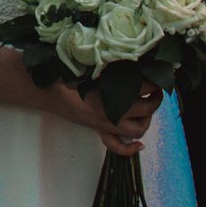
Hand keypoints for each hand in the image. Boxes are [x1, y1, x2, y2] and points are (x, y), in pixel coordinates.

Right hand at [40, 76, 161, 160]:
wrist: (49, 92)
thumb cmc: (67, 77)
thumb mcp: (91, 66)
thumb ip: (110, 65)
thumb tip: (126, 59)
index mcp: (111, 95)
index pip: (143, 89)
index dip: (153, 82)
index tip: (155, 74)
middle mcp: (113, 112)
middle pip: (145, 110)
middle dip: (155, 100)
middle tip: (156, 90)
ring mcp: (107, 124)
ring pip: (137, 130)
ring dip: (146, 120)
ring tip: (148, 108)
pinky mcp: (99, 130)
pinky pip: (116, 146)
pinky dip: (130, 148)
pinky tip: (140, 145)